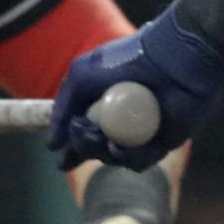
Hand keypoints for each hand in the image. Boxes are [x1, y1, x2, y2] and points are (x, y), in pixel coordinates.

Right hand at [49, 8, 223, 171]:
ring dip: (103, 152)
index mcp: (102, 107)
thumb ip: (62, 108)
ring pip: (114, 159)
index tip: (60, 161)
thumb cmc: (127, 61)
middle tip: (87, 132)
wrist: (171, 61)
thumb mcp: (82, 76)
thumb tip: (53, 145)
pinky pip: (139, 161)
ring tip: (104, 137)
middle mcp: (121, 122)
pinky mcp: (162, 142)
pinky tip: (123, 146)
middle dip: (84, 147)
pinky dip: (128, 156)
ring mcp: (142, 133)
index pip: (82, 136)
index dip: (71, 151)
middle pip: (94, 151)